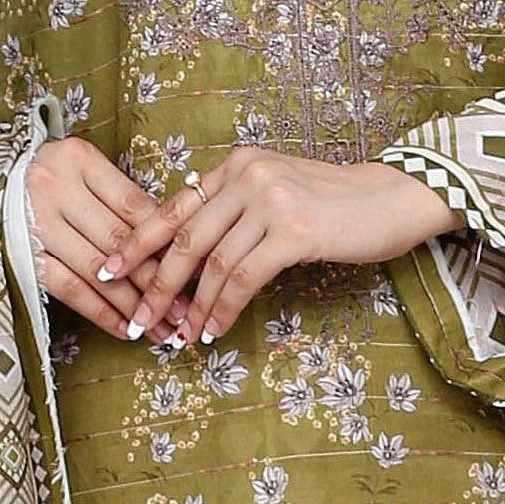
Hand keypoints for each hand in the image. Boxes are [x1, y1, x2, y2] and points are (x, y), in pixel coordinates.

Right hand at [23, 134, 198, 338]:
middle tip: (185, 309)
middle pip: (120, 242)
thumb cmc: (42, 178)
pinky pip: (69, 289)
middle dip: (158, 281)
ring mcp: (35, 223)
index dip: (168, 242)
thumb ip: (118, 199)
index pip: (135, 207)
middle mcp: (55, 188)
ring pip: (98, 271)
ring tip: (160, 328)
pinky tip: (124, 329)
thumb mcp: (79, 171)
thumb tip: (170, 244)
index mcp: (78, 160)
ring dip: (133, 304)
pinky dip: (100, 312)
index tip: (194, 270)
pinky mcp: (21, 255)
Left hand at [120, 149, 458, 345]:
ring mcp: (269, 201)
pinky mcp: (292, 231)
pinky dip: (223, 309)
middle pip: (184, 239)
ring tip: (180, 337)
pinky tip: (214, 330)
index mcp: (236, 166)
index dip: (137, 243)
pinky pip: (243, 278)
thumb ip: (237, 213)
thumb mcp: (279, 195)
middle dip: (156, 285)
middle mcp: (246, 176)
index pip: (173, 207)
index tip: (109, 271)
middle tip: (138, 320)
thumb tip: (194, 257)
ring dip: (192, 307)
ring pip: (211, 264)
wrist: (395, 198)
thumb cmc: (337, 206)